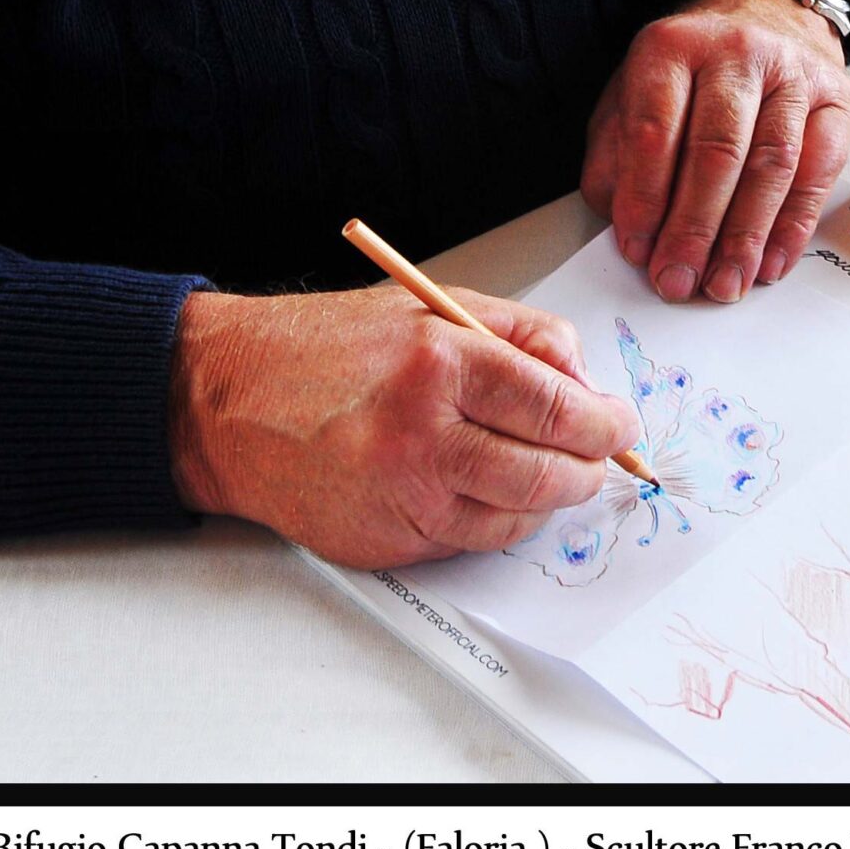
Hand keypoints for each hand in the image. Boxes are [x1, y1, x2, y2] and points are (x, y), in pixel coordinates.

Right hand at [167, 284, 641, 569]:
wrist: (229, 401)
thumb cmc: (330, 349)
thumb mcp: (431, 306)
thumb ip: (521, 336)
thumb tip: (586, 384)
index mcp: (439, 361)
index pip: (558, 408)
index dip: (607, 424)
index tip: (620, 424)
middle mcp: (422, 433)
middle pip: (549, 475)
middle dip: (588, 469)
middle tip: (596, 455)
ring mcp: (402, 497)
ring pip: (516, 519)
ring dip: (543, 499)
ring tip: (538, 468)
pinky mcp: (385, 543)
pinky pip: (467, 543)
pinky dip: (489, 520)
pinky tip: (478, 486)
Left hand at [581, 0, 849, 304]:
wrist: (765, 15)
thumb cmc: (687, 75)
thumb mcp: (630, 97)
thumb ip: (616, 158)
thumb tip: (628, 229)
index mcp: (671, 47)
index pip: (654, 128)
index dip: (644, 196)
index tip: (637, 250)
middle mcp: (735, 51)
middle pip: (716, 150)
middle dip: (695, 227)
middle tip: (679, 282)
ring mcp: (791, 71)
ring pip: (771, 162)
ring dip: (746, 234)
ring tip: (725, 285)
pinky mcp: (835, 96)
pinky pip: (818, 168)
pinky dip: (794, 224)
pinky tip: (772, 263)